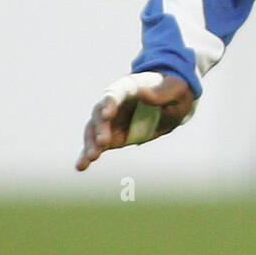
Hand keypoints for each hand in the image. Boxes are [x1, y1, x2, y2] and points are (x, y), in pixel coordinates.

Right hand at [75, 72, 195, 170]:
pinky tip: (81, 166)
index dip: (109, 103)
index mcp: (128, 88)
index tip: (107, 114)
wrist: (173, 103)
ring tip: (91, 157)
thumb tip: (141, 92)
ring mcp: (110, 120)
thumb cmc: (174, 92)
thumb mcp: (175, 90)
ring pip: (94, 131)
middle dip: (100, 128)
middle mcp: (113, 103)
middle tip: (103, 142)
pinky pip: (97, 145)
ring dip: (91, 143)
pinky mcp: (112, 136)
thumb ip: (160, 93)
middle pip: (100, 114)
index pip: (114, 94)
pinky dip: (87, 155)